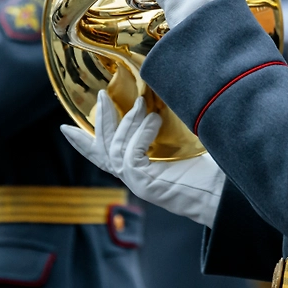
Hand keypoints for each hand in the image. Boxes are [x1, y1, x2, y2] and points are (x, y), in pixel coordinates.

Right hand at [61, 91, 225, 226]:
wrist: (224, 192)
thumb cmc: (208, 169)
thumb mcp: (179, 143)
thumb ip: (161, 130)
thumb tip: (156, 99)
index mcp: (138, 170)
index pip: (102, 156)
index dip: (82, 143)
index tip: (64, 129)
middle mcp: (134, 178)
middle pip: (103, 148)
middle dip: (102, 120)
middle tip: (103, 96)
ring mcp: (137, 182)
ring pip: (117, 148)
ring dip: (127, 122)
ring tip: (141, 104)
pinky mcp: (145, 183)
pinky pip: (131, 153)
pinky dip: (141, 133)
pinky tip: (154, 120)